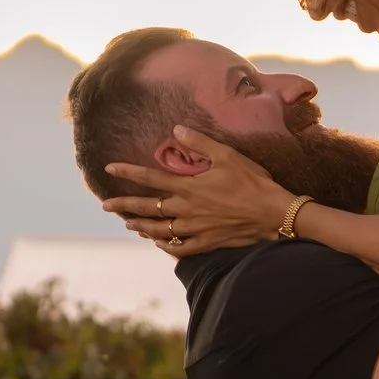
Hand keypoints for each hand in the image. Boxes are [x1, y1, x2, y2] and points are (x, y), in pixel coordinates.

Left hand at [101, 128, 294, 256]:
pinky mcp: (208, 241)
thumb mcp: (227, 154)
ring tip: (129, 225)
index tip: (109, 168)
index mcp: (188, 187)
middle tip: (106, 206)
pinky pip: (181, 248)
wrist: (272, 213)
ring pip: (160, 230)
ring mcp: (195, 228)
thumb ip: (200, 142)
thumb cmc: (252, 181)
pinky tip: (159, 244)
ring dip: (141, 226)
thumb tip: (176, 130)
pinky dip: (167, 246)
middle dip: (124, 206)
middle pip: (148, 208)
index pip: (150, 178)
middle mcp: (186, 210)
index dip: (127, 172)